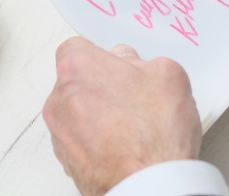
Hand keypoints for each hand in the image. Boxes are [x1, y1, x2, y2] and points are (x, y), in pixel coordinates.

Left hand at [43, 37, 201, 195]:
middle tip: (135, 92)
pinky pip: (81, 138)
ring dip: (101, 112)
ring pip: (78, 111)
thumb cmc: (155, 133)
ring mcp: (60, 133)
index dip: (101, 53)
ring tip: (136, 123)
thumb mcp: (168, 73)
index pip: (76, 47)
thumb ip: (142, 60)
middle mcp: (60, 100)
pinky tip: (129, 143)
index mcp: (78, 69)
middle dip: (103, 83)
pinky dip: (100, 138)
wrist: (150, 184)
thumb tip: (133, 65)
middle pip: (77, 80)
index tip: (119, 62)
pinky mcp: (67, 161)